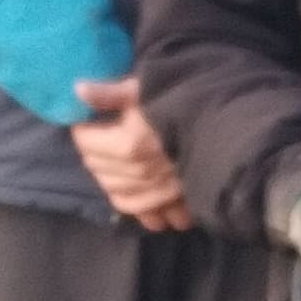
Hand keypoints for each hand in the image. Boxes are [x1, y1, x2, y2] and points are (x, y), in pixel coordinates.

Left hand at [69, 78, 191, 230]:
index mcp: (127, 145)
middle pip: (96, 167)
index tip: (88, 120)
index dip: (83, 128)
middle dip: (93, 151)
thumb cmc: (181, 101)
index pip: (85, 141)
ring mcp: (153, 192)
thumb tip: (77, 90)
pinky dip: (131, 202)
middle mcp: (136, 173)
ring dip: (108, 177)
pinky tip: (133, 189)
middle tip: (102, 137)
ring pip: (113, 191)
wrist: (223, 126)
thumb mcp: (145, 89)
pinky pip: (139, 211)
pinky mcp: (169, 202)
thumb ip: (110, 94)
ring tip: (114, 163)